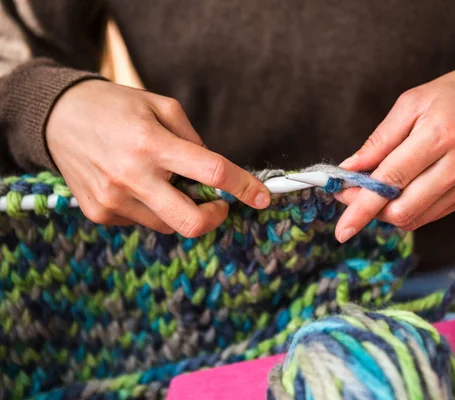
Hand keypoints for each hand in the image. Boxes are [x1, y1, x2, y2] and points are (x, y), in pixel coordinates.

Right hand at [46, 80, 269, 236]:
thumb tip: (216, 174)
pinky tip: (137, 184)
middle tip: (219, 204)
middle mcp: (132, 177)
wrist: (56, 116)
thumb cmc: (116, 107)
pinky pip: (142, 222)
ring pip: (168, 224)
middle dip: (215, 218)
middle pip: (191, 222)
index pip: (211, 173)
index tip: (262, 197)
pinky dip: (152, 208)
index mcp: (152, 144)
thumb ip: (193, 140)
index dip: (244, 187)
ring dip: (179, 208)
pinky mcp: (100, 213)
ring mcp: (113, 200)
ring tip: (164, 180)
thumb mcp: (161, 106)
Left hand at [334, 62, 454, 241]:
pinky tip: (397, 192)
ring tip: (372, 190)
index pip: (391, 180)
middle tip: (351, 193)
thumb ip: (380, 140)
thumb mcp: (412, 102)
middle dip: (370, 210)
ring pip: (415, 218)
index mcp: (438, 135)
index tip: (342, 226)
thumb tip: (350, 168)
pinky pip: (430, 215)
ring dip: (386, 211)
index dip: (362, 206)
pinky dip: (407, 209)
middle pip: (403, 210)